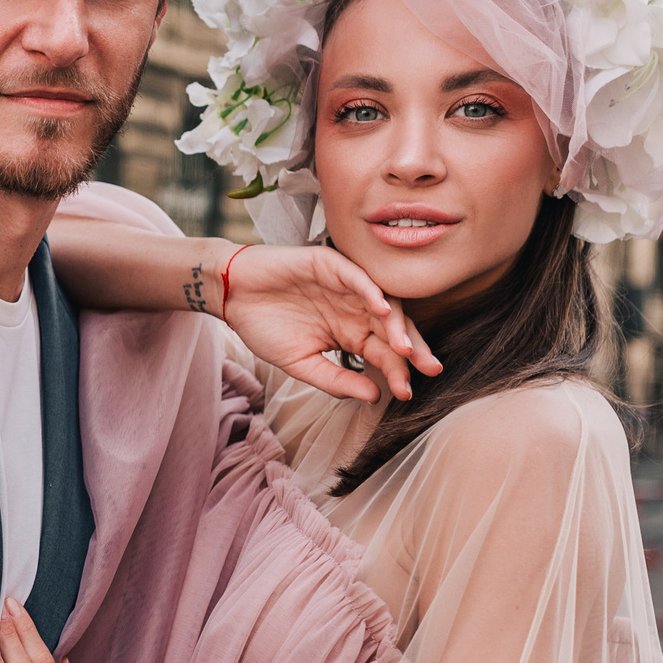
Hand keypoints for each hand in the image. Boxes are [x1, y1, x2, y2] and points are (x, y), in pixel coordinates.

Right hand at [217, 244, 441, 403]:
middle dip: (413, 349)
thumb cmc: (264, 327)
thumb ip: (336, 380)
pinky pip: (359, 278)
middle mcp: (355, 309)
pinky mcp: (331, 265)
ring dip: (397, 325)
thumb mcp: (301, 364)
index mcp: (350, 333)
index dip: (397, 372)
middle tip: (430, 369)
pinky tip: (380, 310)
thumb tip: (375, 397)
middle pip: (393, 329)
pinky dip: (371, 292)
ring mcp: (347, 286)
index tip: (405, 394)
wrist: (232, 295)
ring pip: (383, 304)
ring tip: (404, 348)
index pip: (383, 353)